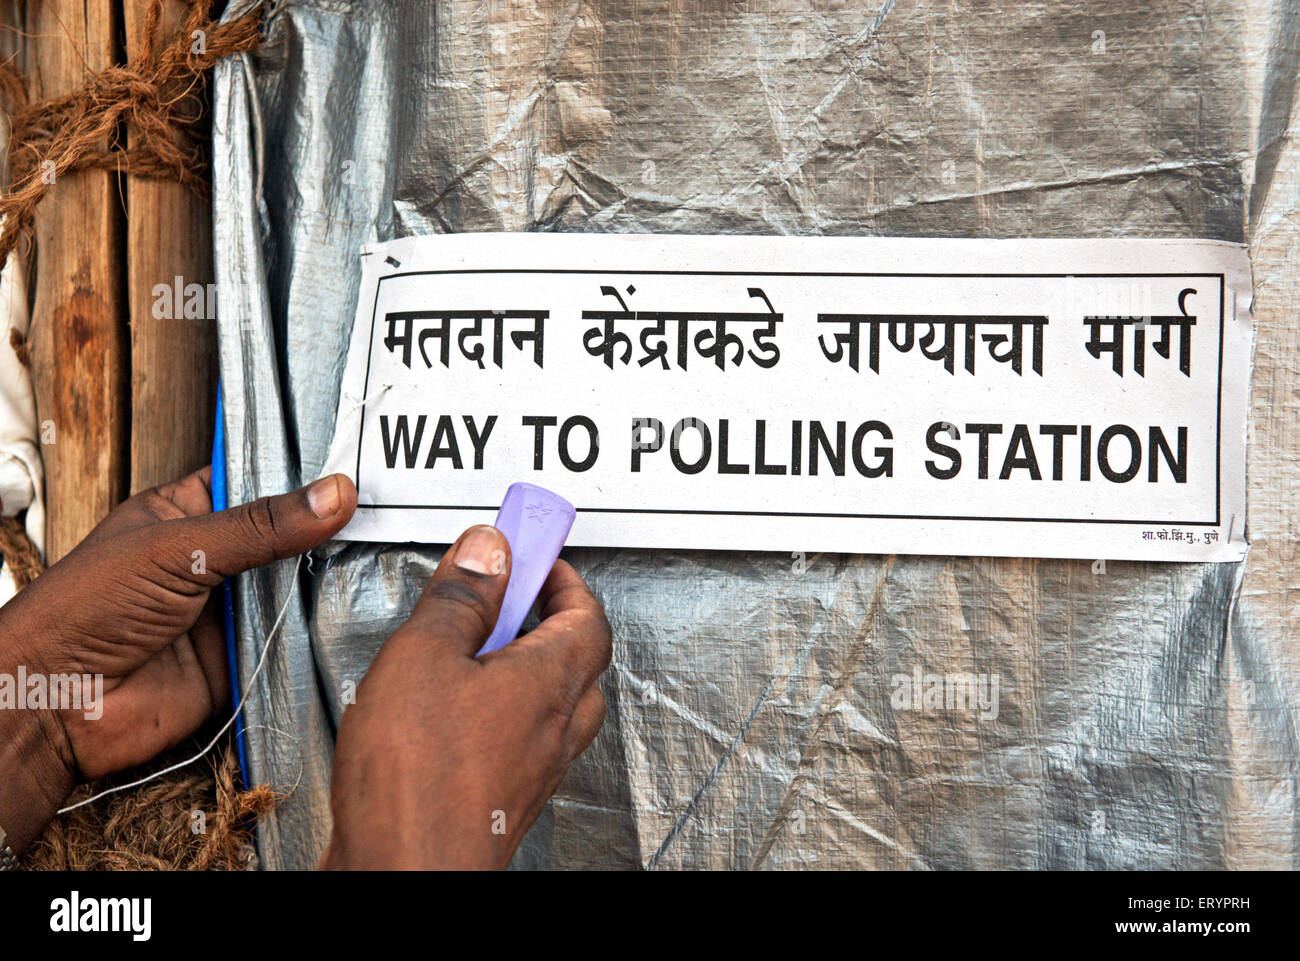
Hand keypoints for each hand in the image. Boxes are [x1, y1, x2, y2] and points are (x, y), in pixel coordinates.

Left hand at [0, 468, 356, 850]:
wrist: (57, 704)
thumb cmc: (89, 608)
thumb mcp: (179, 548)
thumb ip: (261, 526)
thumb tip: (336, 494)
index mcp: (186, 514)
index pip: (253, 481)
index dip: (300, 474)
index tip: (357, 462)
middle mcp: (212, 560)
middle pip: (284, 537)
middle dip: (325, 529)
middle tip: (384, 512)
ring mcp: (229, 611)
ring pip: (295, 588)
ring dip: (327, 580)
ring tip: (385, 556)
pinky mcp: (243, 659)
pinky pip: (294, 640)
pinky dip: (320, 631)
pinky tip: (361, 609)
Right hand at [322, 524, 611, 869]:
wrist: (405, 872)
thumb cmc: (419, 783)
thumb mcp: (425, 656)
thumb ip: (460, 598)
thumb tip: (488, 551)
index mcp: (551, 680)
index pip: (586, 612)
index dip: (560, 574)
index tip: (531, 551)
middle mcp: (554, 726)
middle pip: (576, 655)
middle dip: (543, 615)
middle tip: (504, 593)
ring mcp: (534, 766)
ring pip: (550, 698)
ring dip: (520, 663)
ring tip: (470, 648)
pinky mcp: (505, 795)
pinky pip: (520, 735)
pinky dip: (498, 707)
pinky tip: (450, 709)